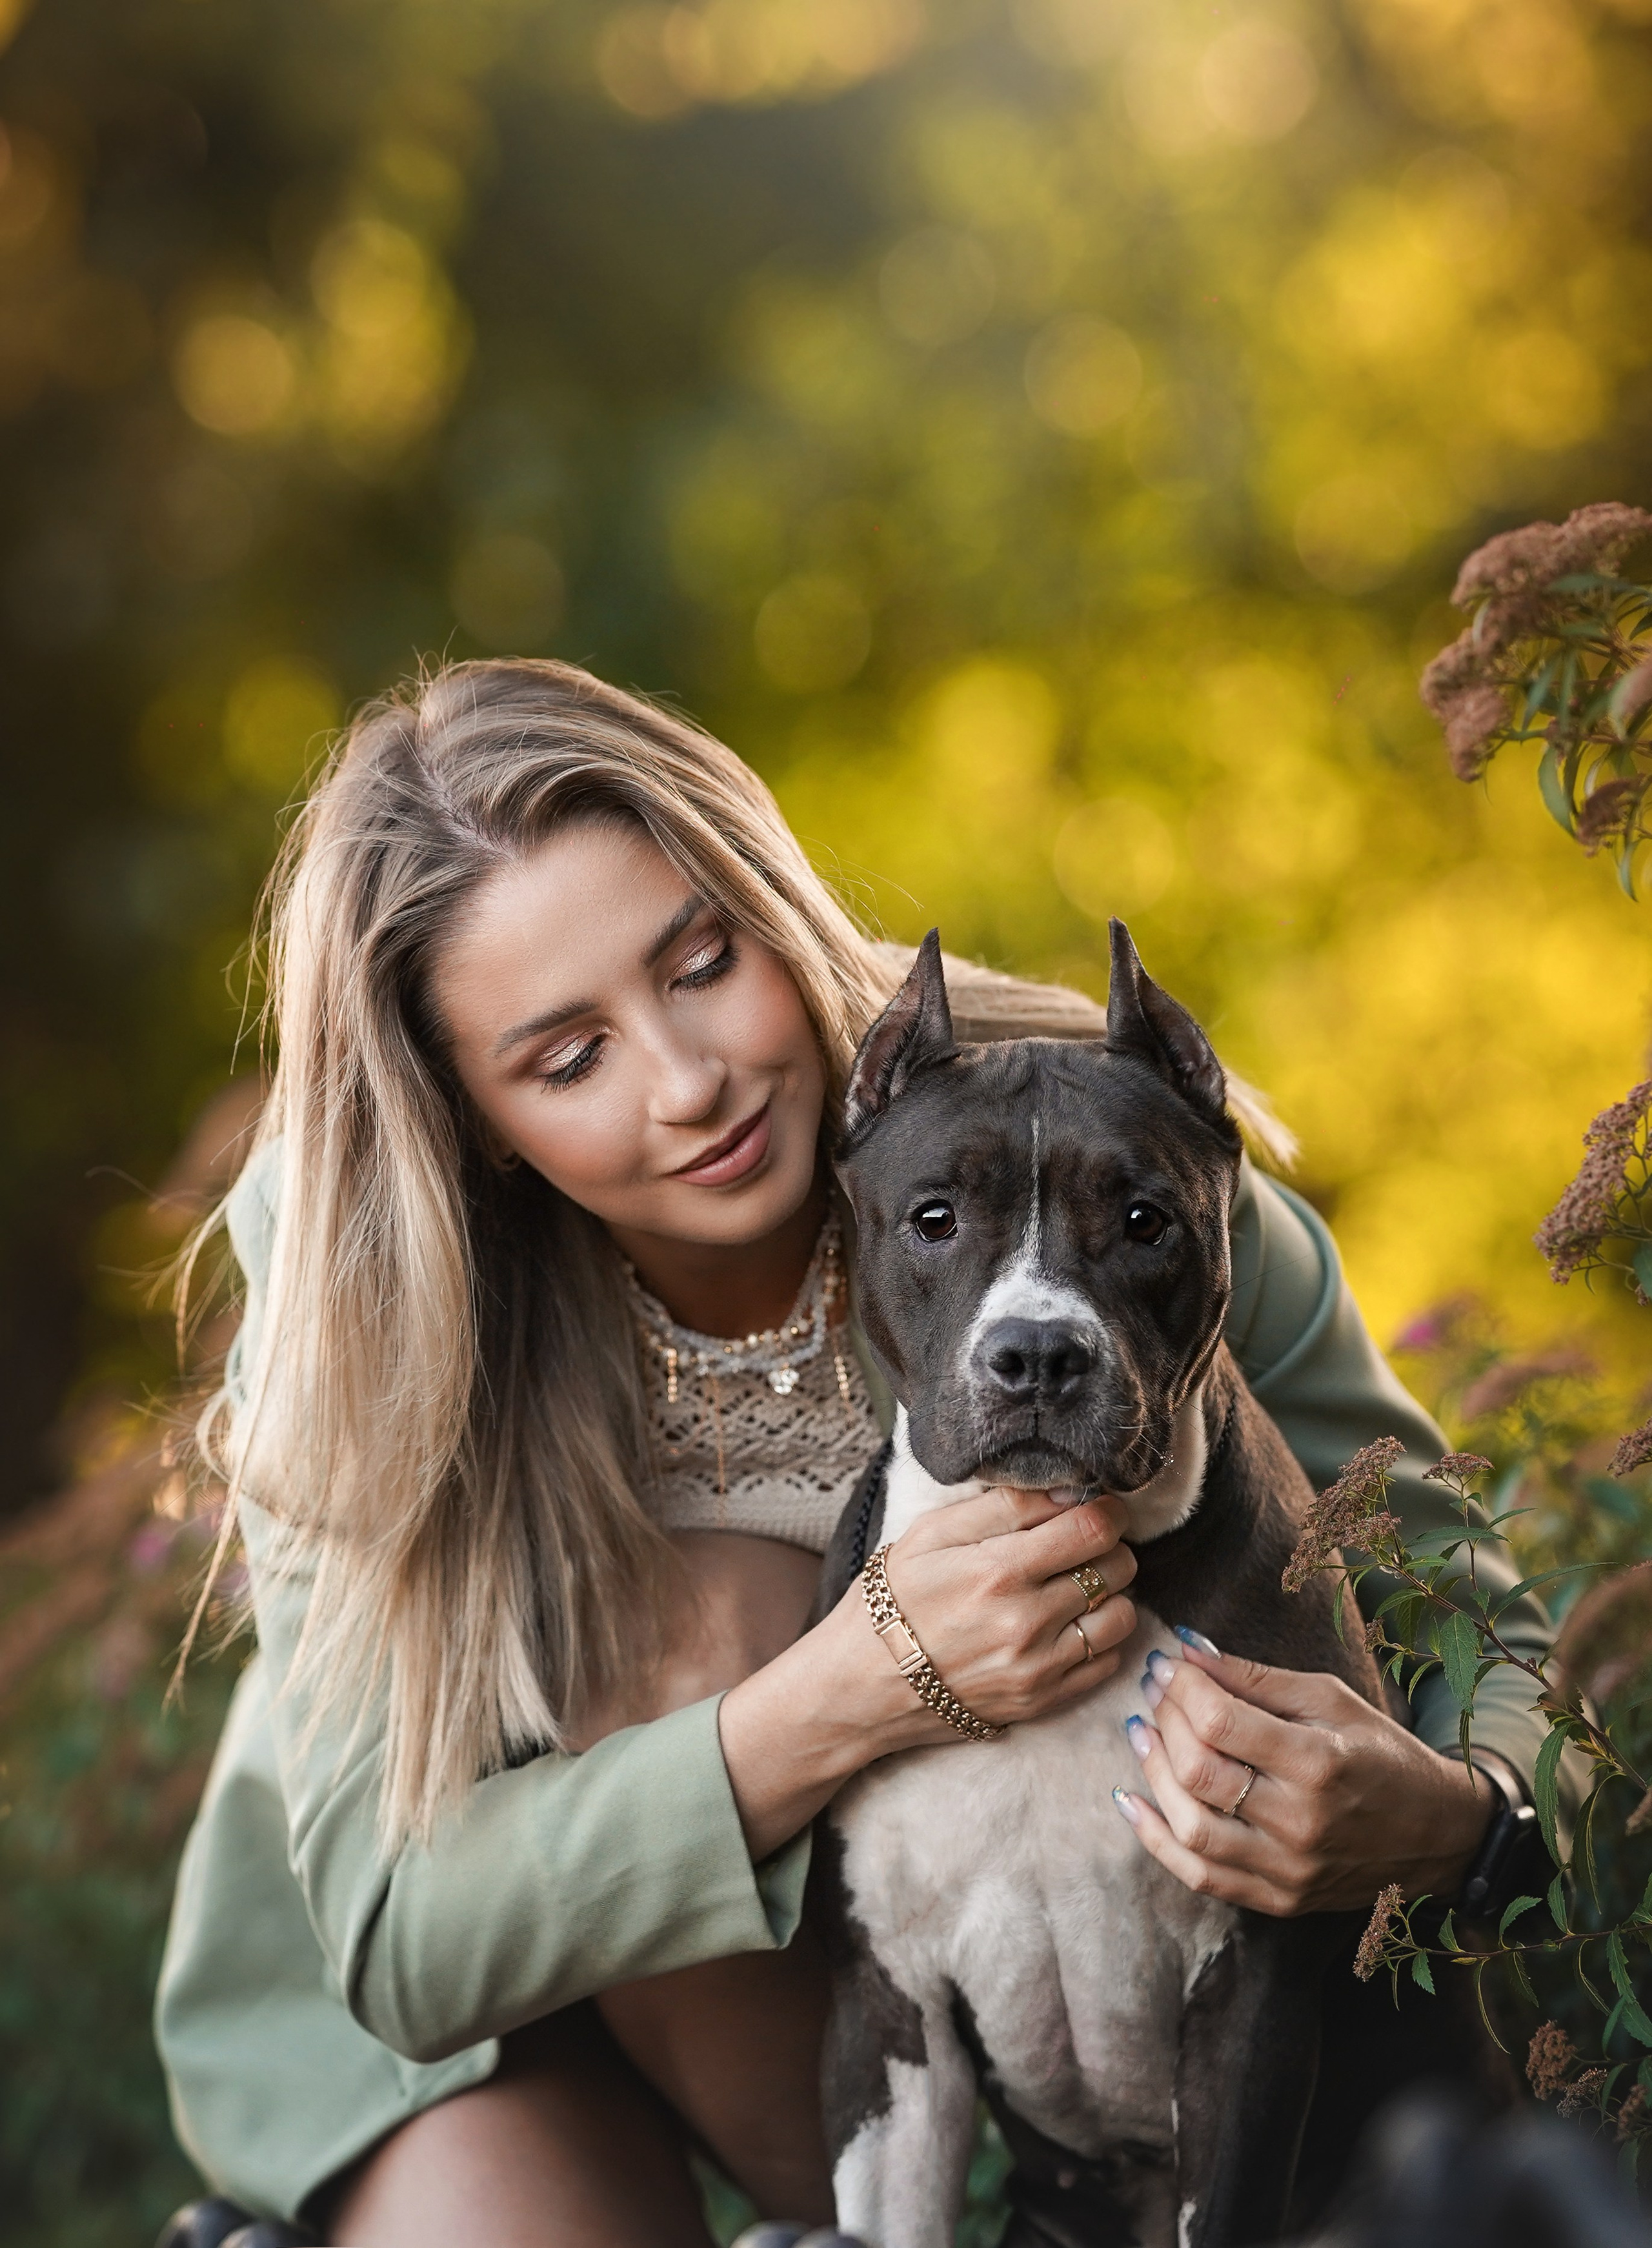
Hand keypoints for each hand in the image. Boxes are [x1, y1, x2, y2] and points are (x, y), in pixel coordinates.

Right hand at [719, 1488, 1136, 1857]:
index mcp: (999, 1570)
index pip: (1094, 1528)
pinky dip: (1100, 1637)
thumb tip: (1068, 1492)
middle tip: (1080, 1546)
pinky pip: (1108, 1662)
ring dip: (1110, 1594)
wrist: (861, 1686)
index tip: (1100, 1507)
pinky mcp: (1042, 1701)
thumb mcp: (931, 1534)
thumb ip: (1003, 1506)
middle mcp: (1027, 1622)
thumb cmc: (893, 1599)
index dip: (1109, 1510)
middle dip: (1108, 1547)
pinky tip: (1069, 1625)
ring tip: (1077, 1586)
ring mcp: (1038, 1668)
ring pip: (1122, 1616)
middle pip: (1117, 1568)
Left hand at [1112, 1632, 1495, 1914]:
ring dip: (1152, 1775)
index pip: (1222, 1724)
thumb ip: (1256, 1678)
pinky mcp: (1279, 1900)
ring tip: (1141, 1733)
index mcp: (1319, 1764)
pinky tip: (1130, 1801)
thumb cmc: (1381, 1752)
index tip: (1165, 1664)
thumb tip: (1187, 1649)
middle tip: (1155, 1693)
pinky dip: (1156, 1840)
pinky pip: (1200, 1877)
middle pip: (1200, 1774)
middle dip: (1165, 1723)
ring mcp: (1288, 1870)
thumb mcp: (1330, 1699)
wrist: (1436, 1834)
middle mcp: (1300, 1823)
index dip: (1182, 1688)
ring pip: (1191, 1829)